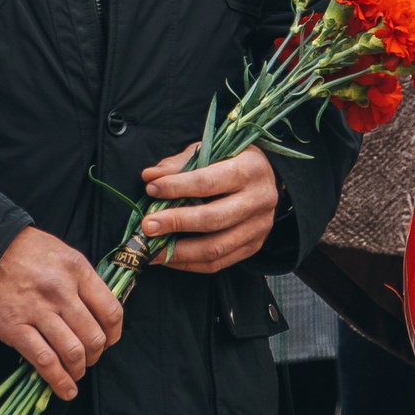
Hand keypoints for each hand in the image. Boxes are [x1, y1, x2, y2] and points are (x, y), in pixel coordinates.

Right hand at [0, 227, 122, 399]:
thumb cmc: (23, 250)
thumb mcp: (61, 253)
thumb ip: (81, 280)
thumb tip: (99, 310)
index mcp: (77, 270)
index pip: (110, 311)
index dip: (114, 333)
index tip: (110, 341)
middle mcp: (62, 291)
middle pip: (94, 336)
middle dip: (96, 355)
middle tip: (90, 358)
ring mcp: (38, 311)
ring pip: (73, 352)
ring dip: (79, 369)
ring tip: (76, 373)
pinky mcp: (15, 328)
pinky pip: (44, 361)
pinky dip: (59, 381)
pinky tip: (66, 390)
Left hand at [137, 143, 281, 273]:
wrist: (266, 177)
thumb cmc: (232, 160)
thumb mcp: (211, 150)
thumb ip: (180, 163)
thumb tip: (149, 177)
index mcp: (250, 168)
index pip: (209, 182)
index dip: (177, 187)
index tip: (151, 189)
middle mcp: (260, 198)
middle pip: (213, 218)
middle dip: (176, 223)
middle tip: (147, 226)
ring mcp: (259, 226)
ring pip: (215, 247)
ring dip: (178, 251)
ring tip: (151, 250)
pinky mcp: (254, 246)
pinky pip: (218, 263)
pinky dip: (189, 263)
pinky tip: (168, 257)